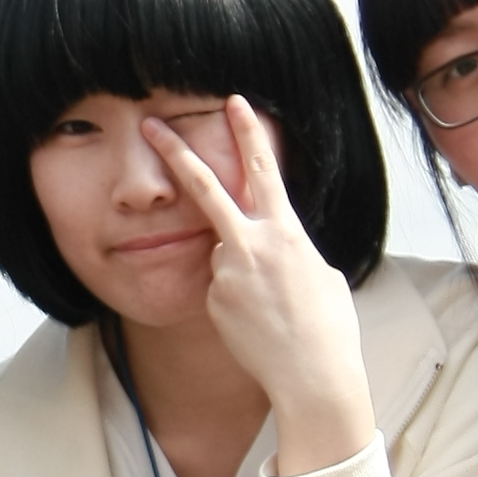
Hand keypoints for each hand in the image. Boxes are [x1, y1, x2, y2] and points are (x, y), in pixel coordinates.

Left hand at [143, 98, 373, 476]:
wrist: (311, 375)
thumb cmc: (329, 326)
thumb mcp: (320, 272)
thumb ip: (288, 247)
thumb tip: (270, 246)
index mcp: (286, 231)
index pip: (262, 168)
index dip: (247, 131)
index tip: (233, 101)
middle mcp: (250, 243)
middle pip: (203, 186)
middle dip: (175, 151)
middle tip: (149, 124)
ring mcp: (225, 271)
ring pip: (223, 253)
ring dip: (241, 270)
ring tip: (271, 309)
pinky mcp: (211, 299)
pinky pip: (220, 288)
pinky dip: (236, 299)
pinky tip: (258, 323)